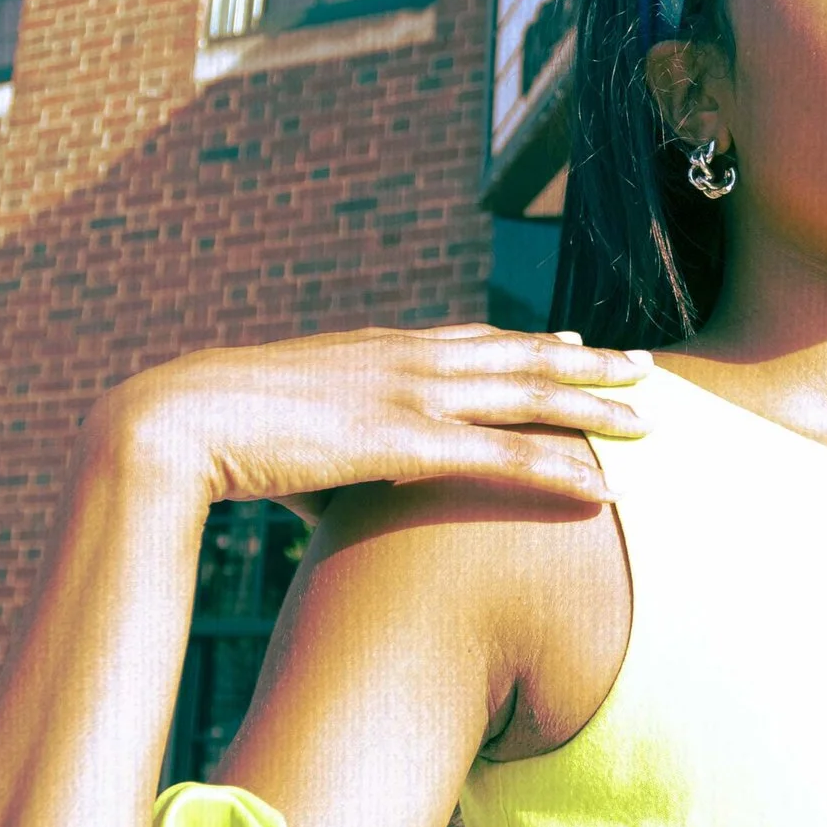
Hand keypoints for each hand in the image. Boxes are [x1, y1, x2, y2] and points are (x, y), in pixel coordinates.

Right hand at [95, 324, 651, 522]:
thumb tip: (325, 478)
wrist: (176, 418)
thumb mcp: (287, 429)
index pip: (471, 339)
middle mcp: (405, 360)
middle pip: (518, 357)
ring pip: (527, 397)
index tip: (575, 343)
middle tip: (644, 366)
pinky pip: (502, 458)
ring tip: (649, 420)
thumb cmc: (216, 432)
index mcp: (376, 351)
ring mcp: (409, 395)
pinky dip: (560, 471)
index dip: (529, 342)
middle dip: (588, 365)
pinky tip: (604, 487)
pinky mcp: (404, 442)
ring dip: (596, 409)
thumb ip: (324, 446)